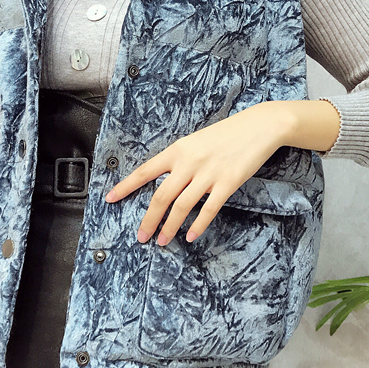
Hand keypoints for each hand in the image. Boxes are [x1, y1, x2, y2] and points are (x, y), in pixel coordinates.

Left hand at [104, 102, 293, 245]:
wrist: (258, 127)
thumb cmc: (226, 134)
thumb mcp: (195, 141)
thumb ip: (179, 161)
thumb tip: (162, 180)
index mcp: (178, 150)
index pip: (145, 171)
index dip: (125, 187)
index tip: (110, 199)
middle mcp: (189, 162)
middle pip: (161, 196)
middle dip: (148, 220)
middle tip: (141, 237)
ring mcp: (209, 173)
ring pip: (182, 206)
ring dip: (169, 227)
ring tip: (162, 240)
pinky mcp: (228, 183)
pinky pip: (209, 209)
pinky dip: (198, 225)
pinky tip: (190, 236)